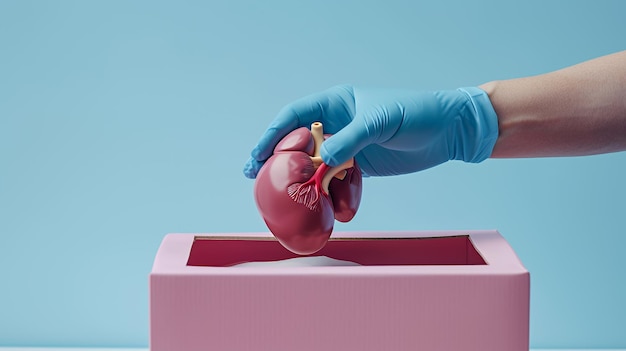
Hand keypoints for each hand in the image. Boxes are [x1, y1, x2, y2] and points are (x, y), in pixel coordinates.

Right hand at [243, 85, 498, 177]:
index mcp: (338, 104)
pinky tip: (319, 202)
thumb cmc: (416, 114)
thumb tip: (321, 160)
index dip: (274, 133)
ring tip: (283, 195)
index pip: (296, 116)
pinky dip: (328, 191)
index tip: (258, 153)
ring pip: (316, 164)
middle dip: (278, 158)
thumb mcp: (381, 122)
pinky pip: (338, 180)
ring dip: (302, 178)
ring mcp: (349, 146)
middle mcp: (339, 124)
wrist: (449, 132)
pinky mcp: (361, 166)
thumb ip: (350, 139)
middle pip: (300, 142)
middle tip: (256, 176)